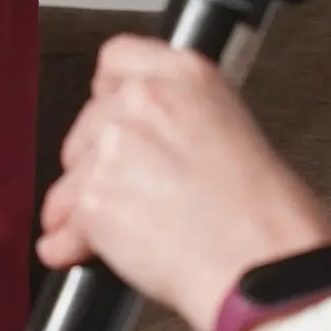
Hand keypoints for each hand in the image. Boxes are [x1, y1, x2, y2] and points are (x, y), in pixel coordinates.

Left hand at [39, 36, 330, 330]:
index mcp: (188, 77)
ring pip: (72, 175)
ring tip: (117, 230)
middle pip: (89, 123)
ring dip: (84, 204)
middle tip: (131, 190)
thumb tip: (147, 141)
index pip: (117, 59)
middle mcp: (145, 102)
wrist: (262, 270)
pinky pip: (63, 221)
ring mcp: (114, 148)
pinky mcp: (94, 197)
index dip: (110, 95)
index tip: (114, 118)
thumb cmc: (267, 221)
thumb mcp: (235, 134)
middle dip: (99, 159)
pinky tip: (84, 251)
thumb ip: (180, 120)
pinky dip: (70, 243)